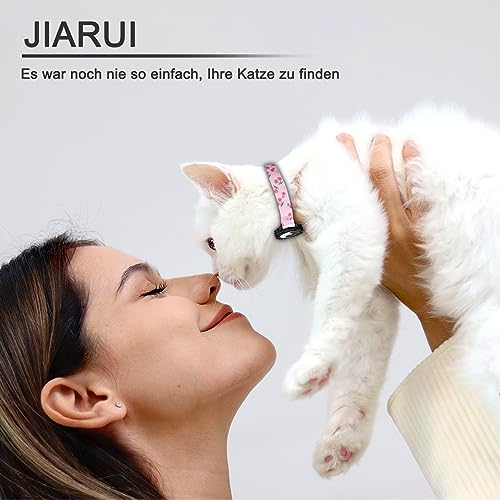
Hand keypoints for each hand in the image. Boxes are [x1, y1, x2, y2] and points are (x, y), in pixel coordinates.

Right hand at [336, 133, 454, 350]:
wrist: (427, 299)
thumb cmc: (394, 281)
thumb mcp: (365, 261)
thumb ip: (352, 240)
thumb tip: (335, 221)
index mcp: (366, 234)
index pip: (351, 192)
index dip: (343, 166)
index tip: (335, 147)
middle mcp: (384, 225)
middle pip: (370, 180)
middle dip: (359, 154)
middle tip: (351, 136)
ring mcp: (407, 224)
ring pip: (395, 181)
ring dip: (387, 155)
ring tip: (381, 137)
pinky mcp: (426, 224)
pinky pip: (420, 191)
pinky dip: (416, 167)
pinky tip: (412, 148)